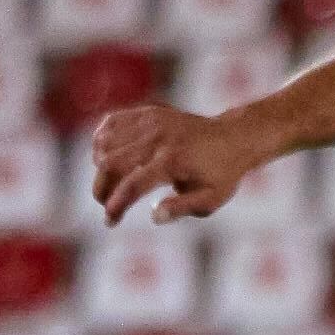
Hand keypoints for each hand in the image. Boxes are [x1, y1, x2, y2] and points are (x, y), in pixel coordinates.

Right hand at [90, 102, 263, 225]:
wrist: (234, 137)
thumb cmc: (222, 174)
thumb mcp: (212, 199)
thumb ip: (182, 208)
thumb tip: (154, 216)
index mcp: (173, 162)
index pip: (133, 185)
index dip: (116, 205)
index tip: (110, 222)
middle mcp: (158, 139)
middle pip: (112, 163)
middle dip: (101, 188)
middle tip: (105, 204)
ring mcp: (150, 122)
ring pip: (106, 143)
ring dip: (100, 167)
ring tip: (111, 183)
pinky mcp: (147, 112)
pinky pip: (111, 123)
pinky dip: (102, 141)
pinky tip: (107, 157)